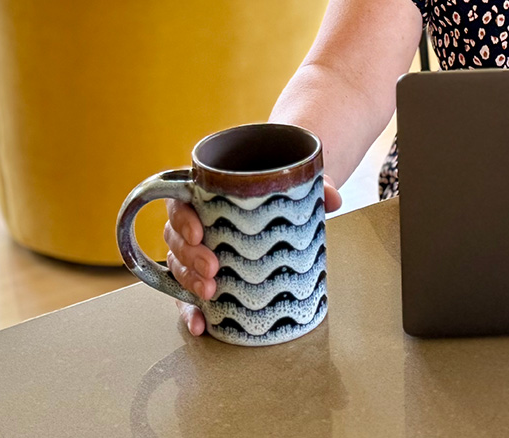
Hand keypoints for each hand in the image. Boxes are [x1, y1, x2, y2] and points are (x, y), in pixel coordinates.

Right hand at [165, 178, 342, 335]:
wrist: (281, 211)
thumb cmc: (279, 194)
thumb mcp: (296, 186)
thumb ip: (316, 185)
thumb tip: (333, 198)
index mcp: (207, 193)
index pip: (181, 201)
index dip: (183, 217)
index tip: (199, 231)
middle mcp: (195, 221)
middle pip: (175, 238)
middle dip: (190, 255)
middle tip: (213, 267)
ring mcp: (196, 251)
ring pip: (177, 265)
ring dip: (189, 281)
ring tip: (210, 292)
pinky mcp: (202, 277)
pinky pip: (184, 295)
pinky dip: (188, 311)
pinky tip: (200, 324)